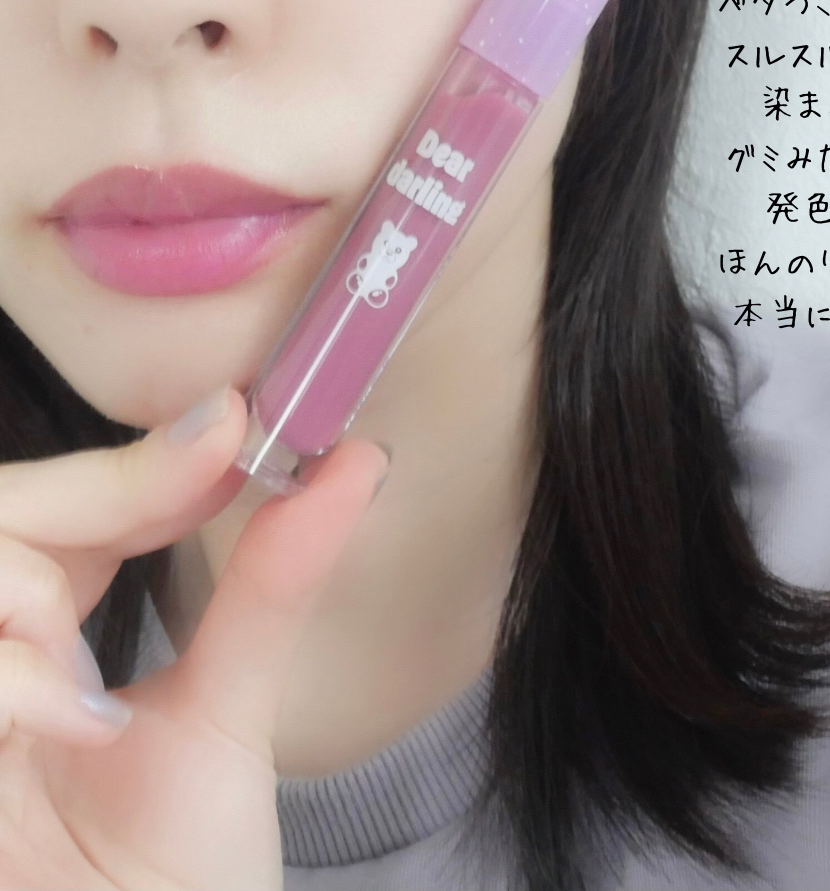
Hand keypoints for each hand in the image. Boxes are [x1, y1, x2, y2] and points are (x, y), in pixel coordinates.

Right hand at [0, 388, 389, 889]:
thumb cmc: (179, 872)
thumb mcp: (228, 715)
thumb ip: (271, 590)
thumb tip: (358, 463)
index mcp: (54, 638)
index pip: (78, 510)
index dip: (145, 461)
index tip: (233, 419)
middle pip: (5, 512)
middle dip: (96, 491)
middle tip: (201, 475)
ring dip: (27, 586)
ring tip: (96, 669)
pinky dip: (7, 677)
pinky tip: (77, 722)